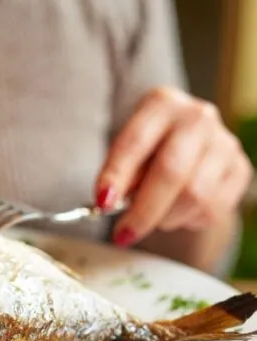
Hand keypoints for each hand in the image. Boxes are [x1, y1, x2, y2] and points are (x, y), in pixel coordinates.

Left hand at [95, 86, 252, 246]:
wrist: (187, 149)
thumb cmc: (147, 151)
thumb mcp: (126, 152)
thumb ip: (118, 173)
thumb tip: (109, 201)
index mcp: (161, 104)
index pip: (135, 142)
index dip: (117, 175)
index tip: (103, 203)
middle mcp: (197, 117)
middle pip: (171, 171)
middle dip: (143, 210)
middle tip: (123, 234)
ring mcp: (224, 142)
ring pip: (194, 195)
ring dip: (166, 217)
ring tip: (155, 216)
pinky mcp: (240, 169)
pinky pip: (212, 209)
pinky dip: (188, 221)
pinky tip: (178, 212)